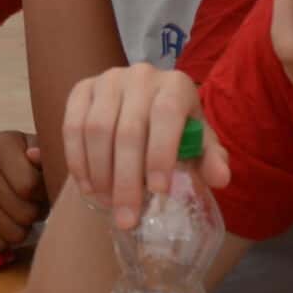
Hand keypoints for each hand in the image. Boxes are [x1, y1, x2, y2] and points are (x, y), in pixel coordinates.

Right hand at [63, 64, 230, 230]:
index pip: (166, 115)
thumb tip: (220, 178)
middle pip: (128, 130)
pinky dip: (77, 161)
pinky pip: (72, 126)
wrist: (144, 111)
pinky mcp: (81, 89)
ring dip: (100, 174)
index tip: (159, 191)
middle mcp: (141, 75)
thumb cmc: (177, 132)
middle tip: (126, 217)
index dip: (161, 153)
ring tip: (107, 204)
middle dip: (126, 180)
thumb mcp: (199, 144)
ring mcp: (107, 80)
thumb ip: (211, 159)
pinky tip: (87, 187)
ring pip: (96, 129)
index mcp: (175, 85)